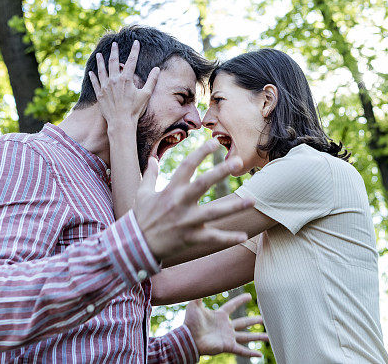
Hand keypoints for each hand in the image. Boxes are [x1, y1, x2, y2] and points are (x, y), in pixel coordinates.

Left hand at [88, 41, 158, 129]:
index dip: (134, 50)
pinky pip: (95, 83)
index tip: (136, 42)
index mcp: (126, 79)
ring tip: (98, 54)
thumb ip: (152, 80)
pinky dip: (93, 77)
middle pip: (113, 62)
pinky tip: (91, 72)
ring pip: (101, 70)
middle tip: (114, 44)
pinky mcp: (100, 94)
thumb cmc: (135, 109)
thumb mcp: (146, 94)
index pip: (131, 61)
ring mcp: (105, 87)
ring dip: (100, 61)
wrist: (121, 122)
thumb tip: (157, 69)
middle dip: (114, 51)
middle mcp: (114, 80)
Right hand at [134, 139, 252, 260]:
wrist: (135, 246)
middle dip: (221, 172)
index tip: (215, 142)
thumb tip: (152, 159)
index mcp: (170, 190)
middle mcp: (180, 203)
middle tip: (238, 162)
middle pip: (203, 184)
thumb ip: (150, 175)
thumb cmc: (141, 217)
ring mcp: (187, 221)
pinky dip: (228, 238)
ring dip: (234, 206)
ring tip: (252, 200)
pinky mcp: (191, 238)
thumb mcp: (142, 193)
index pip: (187, 165)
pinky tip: (244, 236)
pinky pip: (213, 238)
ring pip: (214, 212)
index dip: (201, 152)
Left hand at [184, 294, 268, 357]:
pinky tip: (260, 354)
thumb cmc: (190, 322)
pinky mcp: (228, 346)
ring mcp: (228, 337)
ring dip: (257, 337)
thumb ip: (199, 295)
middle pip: (243, 322)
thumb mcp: (194, 305)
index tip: (249, 296)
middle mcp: (226, 327)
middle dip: (253, 321)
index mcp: (220, 316)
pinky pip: (242, 350)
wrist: (189, 338)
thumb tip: (200, 282)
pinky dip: (251, 353)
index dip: (240, 300)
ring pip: (246, 337)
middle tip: (263, 319)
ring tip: (268, 336)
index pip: (232, 306)